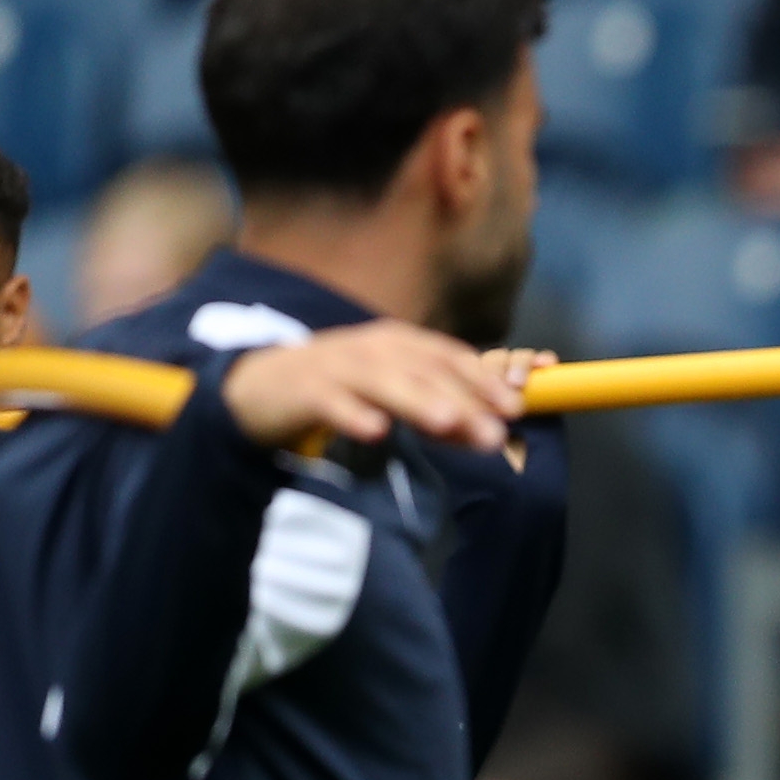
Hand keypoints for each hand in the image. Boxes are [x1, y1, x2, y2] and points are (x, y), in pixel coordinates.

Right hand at [223, 325, 541, 456]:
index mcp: (401, 344)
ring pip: (383, 382)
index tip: (516, 407)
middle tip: (495, 432)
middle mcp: (373, 349)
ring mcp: (338, 366)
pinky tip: (375, 431)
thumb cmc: (343, 389)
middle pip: (424, 372)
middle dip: (463, 400)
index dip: (485, 380)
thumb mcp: (396, 396)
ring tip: (448, 423)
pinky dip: (353, 414)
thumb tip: (493, 435)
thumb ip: (442, 413)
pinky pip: (331, 403)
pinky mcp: (305, 390)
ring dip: (418, 401)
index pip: (451, 358)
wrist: (263, 387)